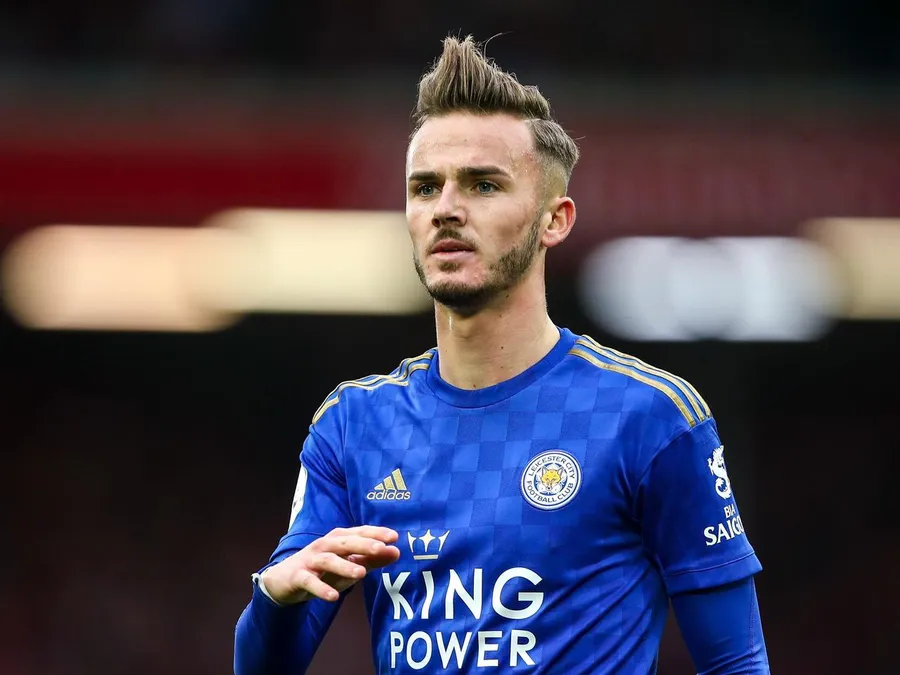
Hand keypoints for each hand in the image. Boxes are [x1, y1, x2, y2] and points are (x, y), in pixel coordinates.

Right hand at [262, 526, 399, 604]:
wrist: (283, 580)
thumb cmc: (322, 570)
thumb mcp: (348, 564)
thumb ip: (371, 559)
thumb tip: (396, 552)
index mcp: (338, 540)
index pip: (358, 533)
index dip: (375, 533)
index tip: (394, 537)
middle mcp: (324, 546)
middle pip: (345, 542)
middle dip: (363, 544)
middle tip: (381, 548)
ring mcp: (310, 560)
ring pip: (328, 560)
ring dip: (344, 565)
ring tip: (361, 573)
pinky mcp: (298, 576)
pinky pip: (310, 582)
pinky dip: (321, 588)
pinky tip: (333, 597)